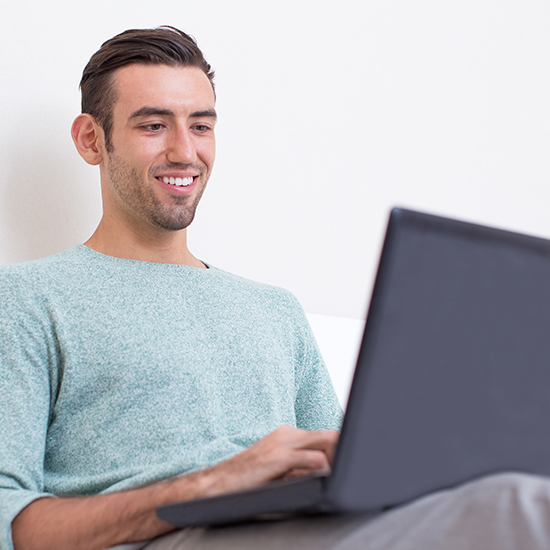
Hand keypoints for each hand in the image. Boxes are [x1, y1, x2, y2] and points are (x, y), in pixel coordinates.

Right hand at [196, 425, 338, 496]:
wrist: (217, 483)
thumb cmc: (249, 479)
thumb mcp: (279, 469)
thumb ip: (301, 466)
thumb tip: (327, 472)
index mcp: (288, 434)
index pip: (324, 435)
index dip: (340, 448)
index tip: (351, 460)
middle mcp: (287, 433)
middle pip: (330, 434)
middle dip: (344, 451)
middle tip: (351, 470)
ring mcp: (283, 443)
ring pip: (326, 442)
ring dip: (337, 460)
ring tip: (341, 476)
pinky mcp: (278, 457)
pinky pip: (312, 458)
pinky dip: (324, 467)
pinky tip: (325, 478)